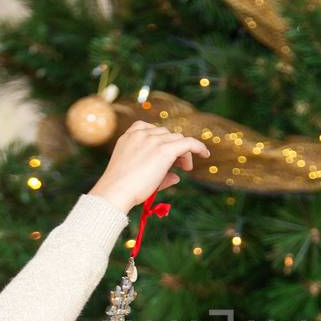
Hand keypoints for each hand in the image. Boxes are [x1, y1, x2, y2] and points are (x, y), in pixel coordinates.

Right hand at [87, 120, 210, 214]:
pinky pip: (189, 143)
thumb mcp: (137, 174)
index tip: (168, 154)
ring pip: (177, 139)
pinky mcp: (165, 149)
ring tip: (185, 168)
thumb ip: (157, 172)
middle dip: (174, 148)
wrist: (116, 191)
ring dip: (183, 152)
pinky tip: (205, 154)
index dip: (162, 141)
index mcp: (130, 136)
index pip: (151, 129)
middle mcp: (142, 134)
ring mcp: (153, 140)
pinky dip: (198, 147)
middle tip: (179, 165)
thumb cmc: (123, 188)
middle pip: (167, 134)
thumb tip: (176, 176)